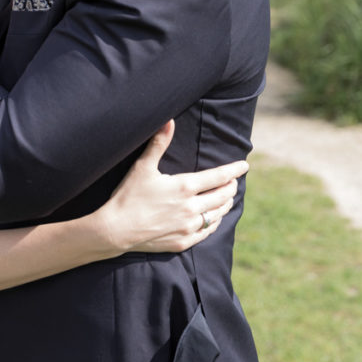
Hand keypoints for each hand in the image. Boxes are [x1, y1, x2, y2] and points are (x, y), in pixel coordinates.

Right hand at [99, 121, 247, 252]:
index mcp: (184, 187)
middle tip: (233, 181)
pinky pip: (207, 232)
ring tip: (227, 198)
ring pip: (217, 214)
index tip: (245, 165)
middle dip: (231, 187)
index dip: (233, 170)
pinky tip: (214, 219)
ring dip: (225, 204)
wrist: (116, 230)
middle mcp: (191, 208)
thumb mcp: (143, 166)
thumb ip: (159, 143)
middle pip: (222, 196)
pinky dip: (214, 222)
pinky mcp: (183, 242)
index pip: (218, 177)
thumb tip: (169, 120)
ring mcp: (188, 227)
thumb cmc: (128, 195)